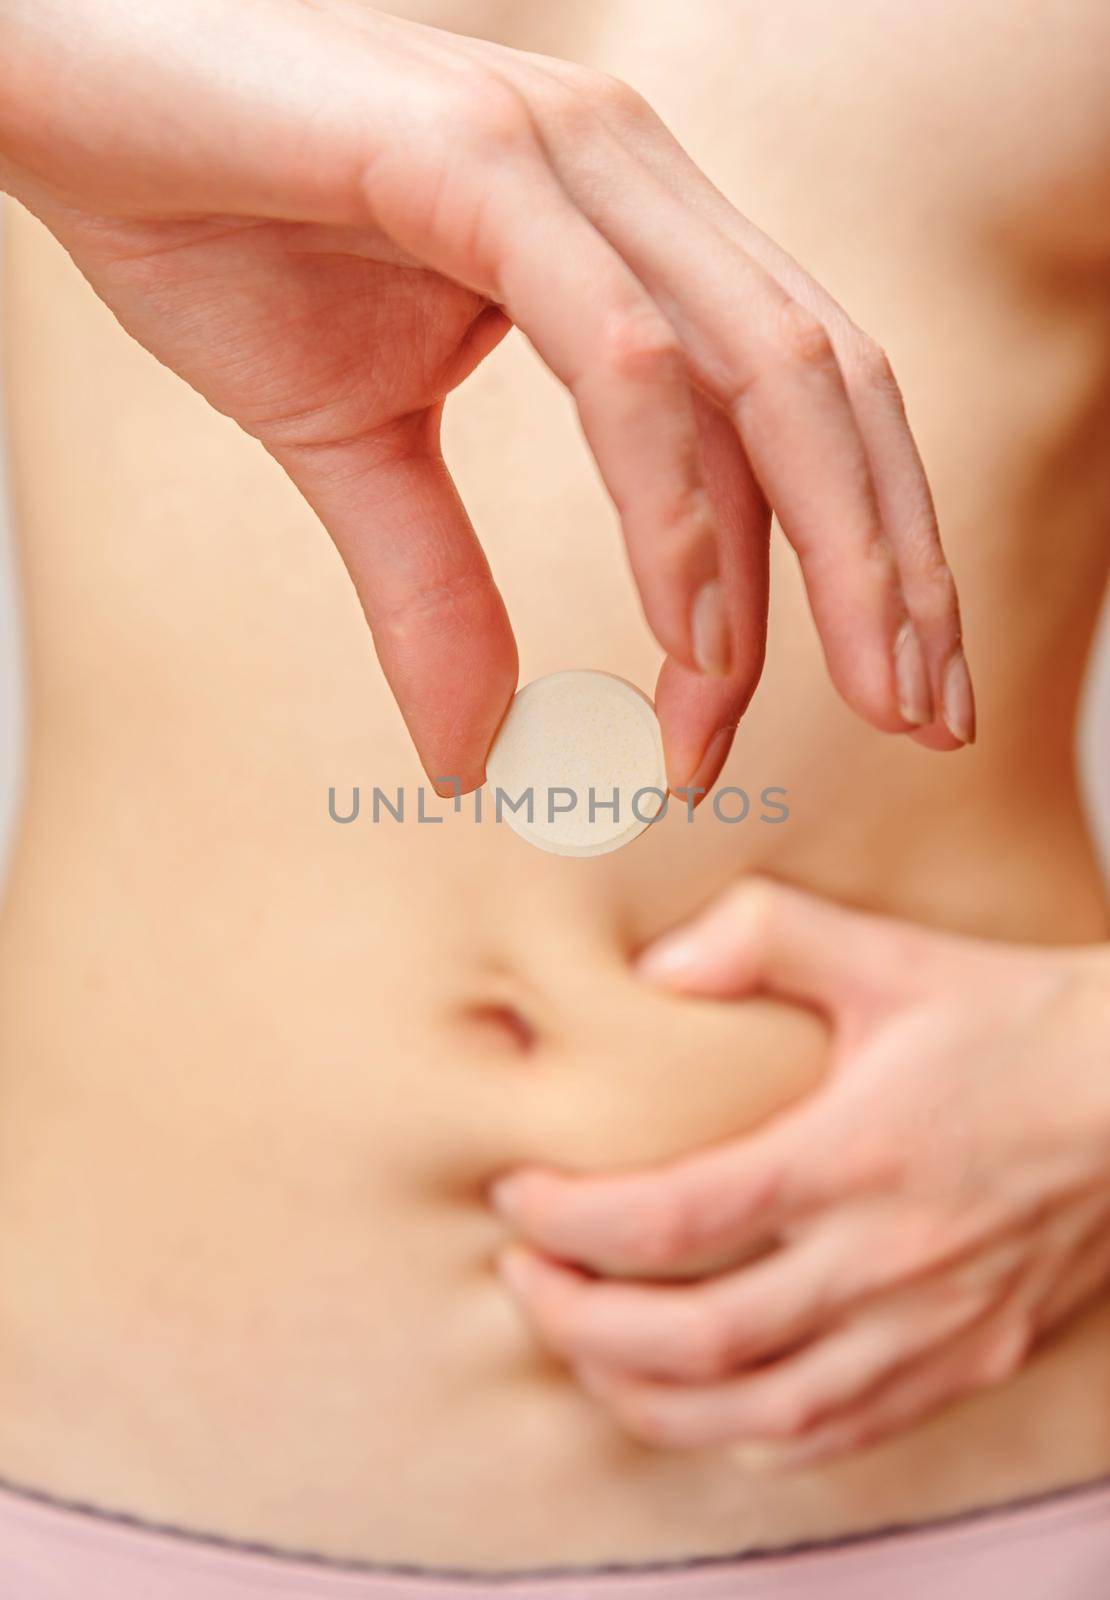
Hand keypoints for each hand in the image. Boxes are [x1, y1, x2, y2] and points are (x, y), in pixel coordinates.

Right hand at [1, 1, 971, 793]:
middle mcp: (631, 180)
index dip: (873, 551)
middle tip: (928, 722)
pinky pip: (624, 358)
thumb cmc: (212, 234)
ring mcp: (566, 158)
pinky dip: (676, 507)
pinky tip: (697, 635)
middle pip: (831, 390)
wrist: (60, 96)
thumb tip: (479, 752)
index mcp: (630, 234)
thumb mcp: (352, 453)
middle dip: (896, 570)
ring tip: (804, 716)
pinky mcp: (479, 163)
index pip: (807, 403)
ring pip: (761, 372)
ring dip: (811, 561)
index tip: (884, 697)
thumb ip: (437, 589)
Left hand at [491, 880, 1109, 1465]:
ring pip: (759, 1413)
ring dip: (647, 1398)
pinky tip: (700, 1404)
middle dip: (580, 1322)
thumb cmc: (1012, 1020)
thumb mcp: (887, 953)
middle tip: (521, 1278)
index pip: (677, 1218)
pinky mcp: (968, 1359)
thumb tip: (654, 968)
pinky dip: (748, 1433)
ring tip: (582, 1351)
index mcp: (854, 1156)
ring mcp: (931, 1327)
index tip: (518, 1195)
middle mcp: (887, 1260)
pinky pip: (840, 1433)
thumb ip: (763, 936)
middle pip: (698, 1339)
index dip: (575, 1219)